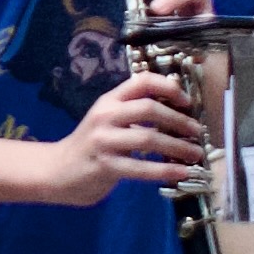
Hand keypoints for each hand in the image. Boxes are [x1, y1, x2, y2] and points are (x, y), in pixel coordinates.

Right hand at [57, 54, 208, 194]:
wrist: (57, 171)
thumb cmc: (91, 145)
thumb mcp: (109, 120)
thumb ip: (134, 111)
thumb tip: (176, 106)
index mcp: (109, 100)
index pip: (141, 81)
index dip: (168, 87)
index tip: (187, 101)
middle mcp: (106, 115)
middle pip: (149, 108)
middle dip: (179, 120)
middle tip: (197, 132)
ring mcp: (104, 141)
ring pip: (148, 138)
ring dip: (177, 146)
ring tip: (195, 154)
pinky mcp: (105, 166)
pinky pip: (141, 168)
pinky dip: (165, 170)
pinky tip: (181, 173)